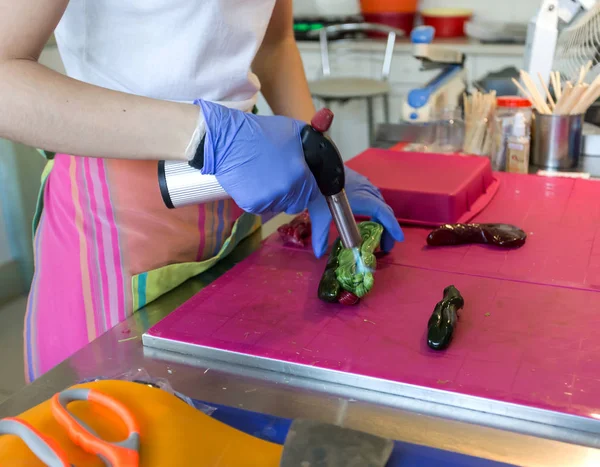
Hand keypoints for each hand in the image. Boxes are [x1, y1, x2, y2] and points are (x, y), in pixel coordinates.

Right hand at [197, 100, 317, 213]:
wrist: (225, 139)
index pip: (317, 201)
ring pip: (279, 206)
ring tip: (261, 173)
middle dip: (292, 194)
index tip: (317, 236)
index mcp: (302, 174)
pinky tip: (251, 180)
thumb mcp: (293, 131)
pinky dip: (258, 198)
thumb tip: (323, 153)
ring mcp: (270, 199)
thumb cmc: (259, 132)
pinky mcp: (253, 204)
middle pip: (297, 204)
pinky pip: (262, 207)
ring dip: (274, 195)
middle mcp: (289, 190)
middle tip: (278, 176)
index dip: (318, 217)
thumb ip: (312, 145)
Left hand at [308, 167, 403, 257]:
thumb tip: (320, 254)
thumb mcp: (319, 214)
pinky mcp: (358, 180)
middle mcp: (367, 191)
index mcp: (363, 199)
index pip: (384, 214)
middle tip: (385, 245)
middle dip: (387, 228)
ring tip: (377, 233)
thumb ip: (320, 235)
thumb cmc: (319, 188)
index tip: (399, 239)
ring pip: (379, 203)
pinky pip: (373, 196)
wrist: (316, 165)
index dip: (393, 227)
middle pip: (384, 210)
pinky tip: (367, 217)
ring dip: (381, 218)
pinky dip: (375, 209)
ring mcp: (363, 184)